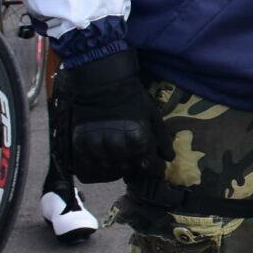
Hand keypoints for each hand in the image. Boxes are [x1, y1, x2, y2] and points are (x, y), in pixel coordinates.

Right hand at [65, 50, 162, 182]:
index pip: (148, 167)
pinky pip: (89, 165)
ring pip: (109, 169)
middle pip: (128, 169)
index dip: (153, 169)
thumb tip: (170, 158)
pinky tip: (102, 157)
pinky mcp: (82, 145)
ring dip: (116, 165)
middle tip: (134, 156)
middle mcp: (119, 147)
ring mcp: (99, 147)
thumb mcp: (153, 116)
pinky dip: (97, 165)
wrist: (103, 84)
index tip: (152, 164)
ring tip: (118, 155)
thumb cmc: (132, 99)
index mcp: (139, 140)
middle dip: (134, 165)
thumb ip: (162, 138)